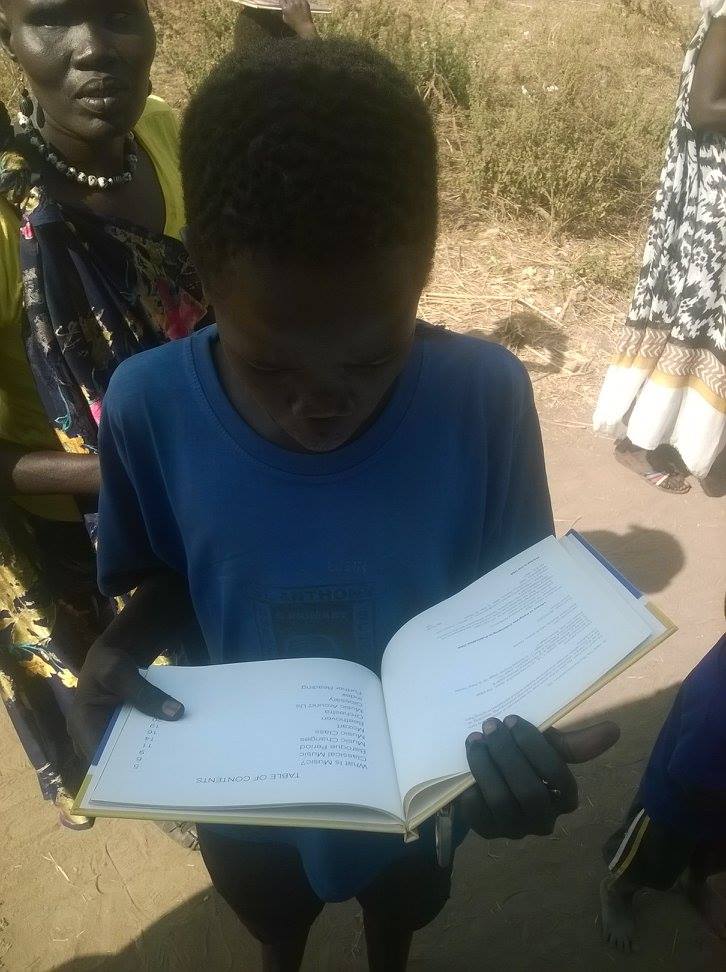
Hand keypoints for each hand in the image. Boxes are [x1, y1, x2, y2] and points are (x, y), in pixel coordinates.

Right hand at [67, 640, 184, 761]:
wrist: (110, 657)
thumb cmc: (107, 663)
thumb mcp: (121, 671)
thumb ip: (144, 693)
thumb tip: (175, 713)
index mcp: (82, 724)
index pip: (100, 759)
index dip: (122, 771)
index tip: (149, 775)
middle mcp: (90, 737)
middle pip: (115, 760)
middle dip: (141, 764)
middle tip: (171, 769)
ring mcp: (105, 736)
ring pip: (127, 753)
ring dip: (149, 754)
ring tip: (177, 760)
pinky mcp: (119, 732)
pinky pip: (135, 742)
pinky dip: (151, 741)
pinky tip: (174, 743)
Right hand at [280, 0, 316, 38]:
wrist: (304, 26)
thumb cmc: (295, 25)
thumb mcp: (285, 19)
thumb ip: (284, 12)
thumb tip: (284, 7)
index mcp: (285, 8)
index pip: (281, 0)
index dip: (283, 1)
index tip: (284, 2)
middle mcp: (291, 4)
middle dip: (288, 1)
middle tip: (290, 4)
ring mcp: (298, 2)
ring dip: (294, 1)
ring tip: (295, 5)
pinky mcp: (304, 2)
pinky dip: (299, 1)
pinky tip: (299, 5)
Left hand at [460, 715, 618, 838]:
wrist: (486, 778)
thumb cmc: (522, 760)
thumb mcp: (545, 748)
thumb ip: (574, 744)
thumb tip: (614, 729)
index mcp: (564, 799)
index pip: (558, 778)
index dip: (533, 747)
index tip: (511, 720)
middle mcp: (543, 820)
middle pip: (529, 792)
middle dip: (508, 754)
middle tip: (490, 725)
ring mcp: (514, 829)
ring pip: (502, 801)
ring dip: (486, 766)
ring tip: (475, 740)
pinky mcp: (487, 831)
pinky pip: (478, 812)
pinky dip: (471, 787)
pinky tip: (465, 766)